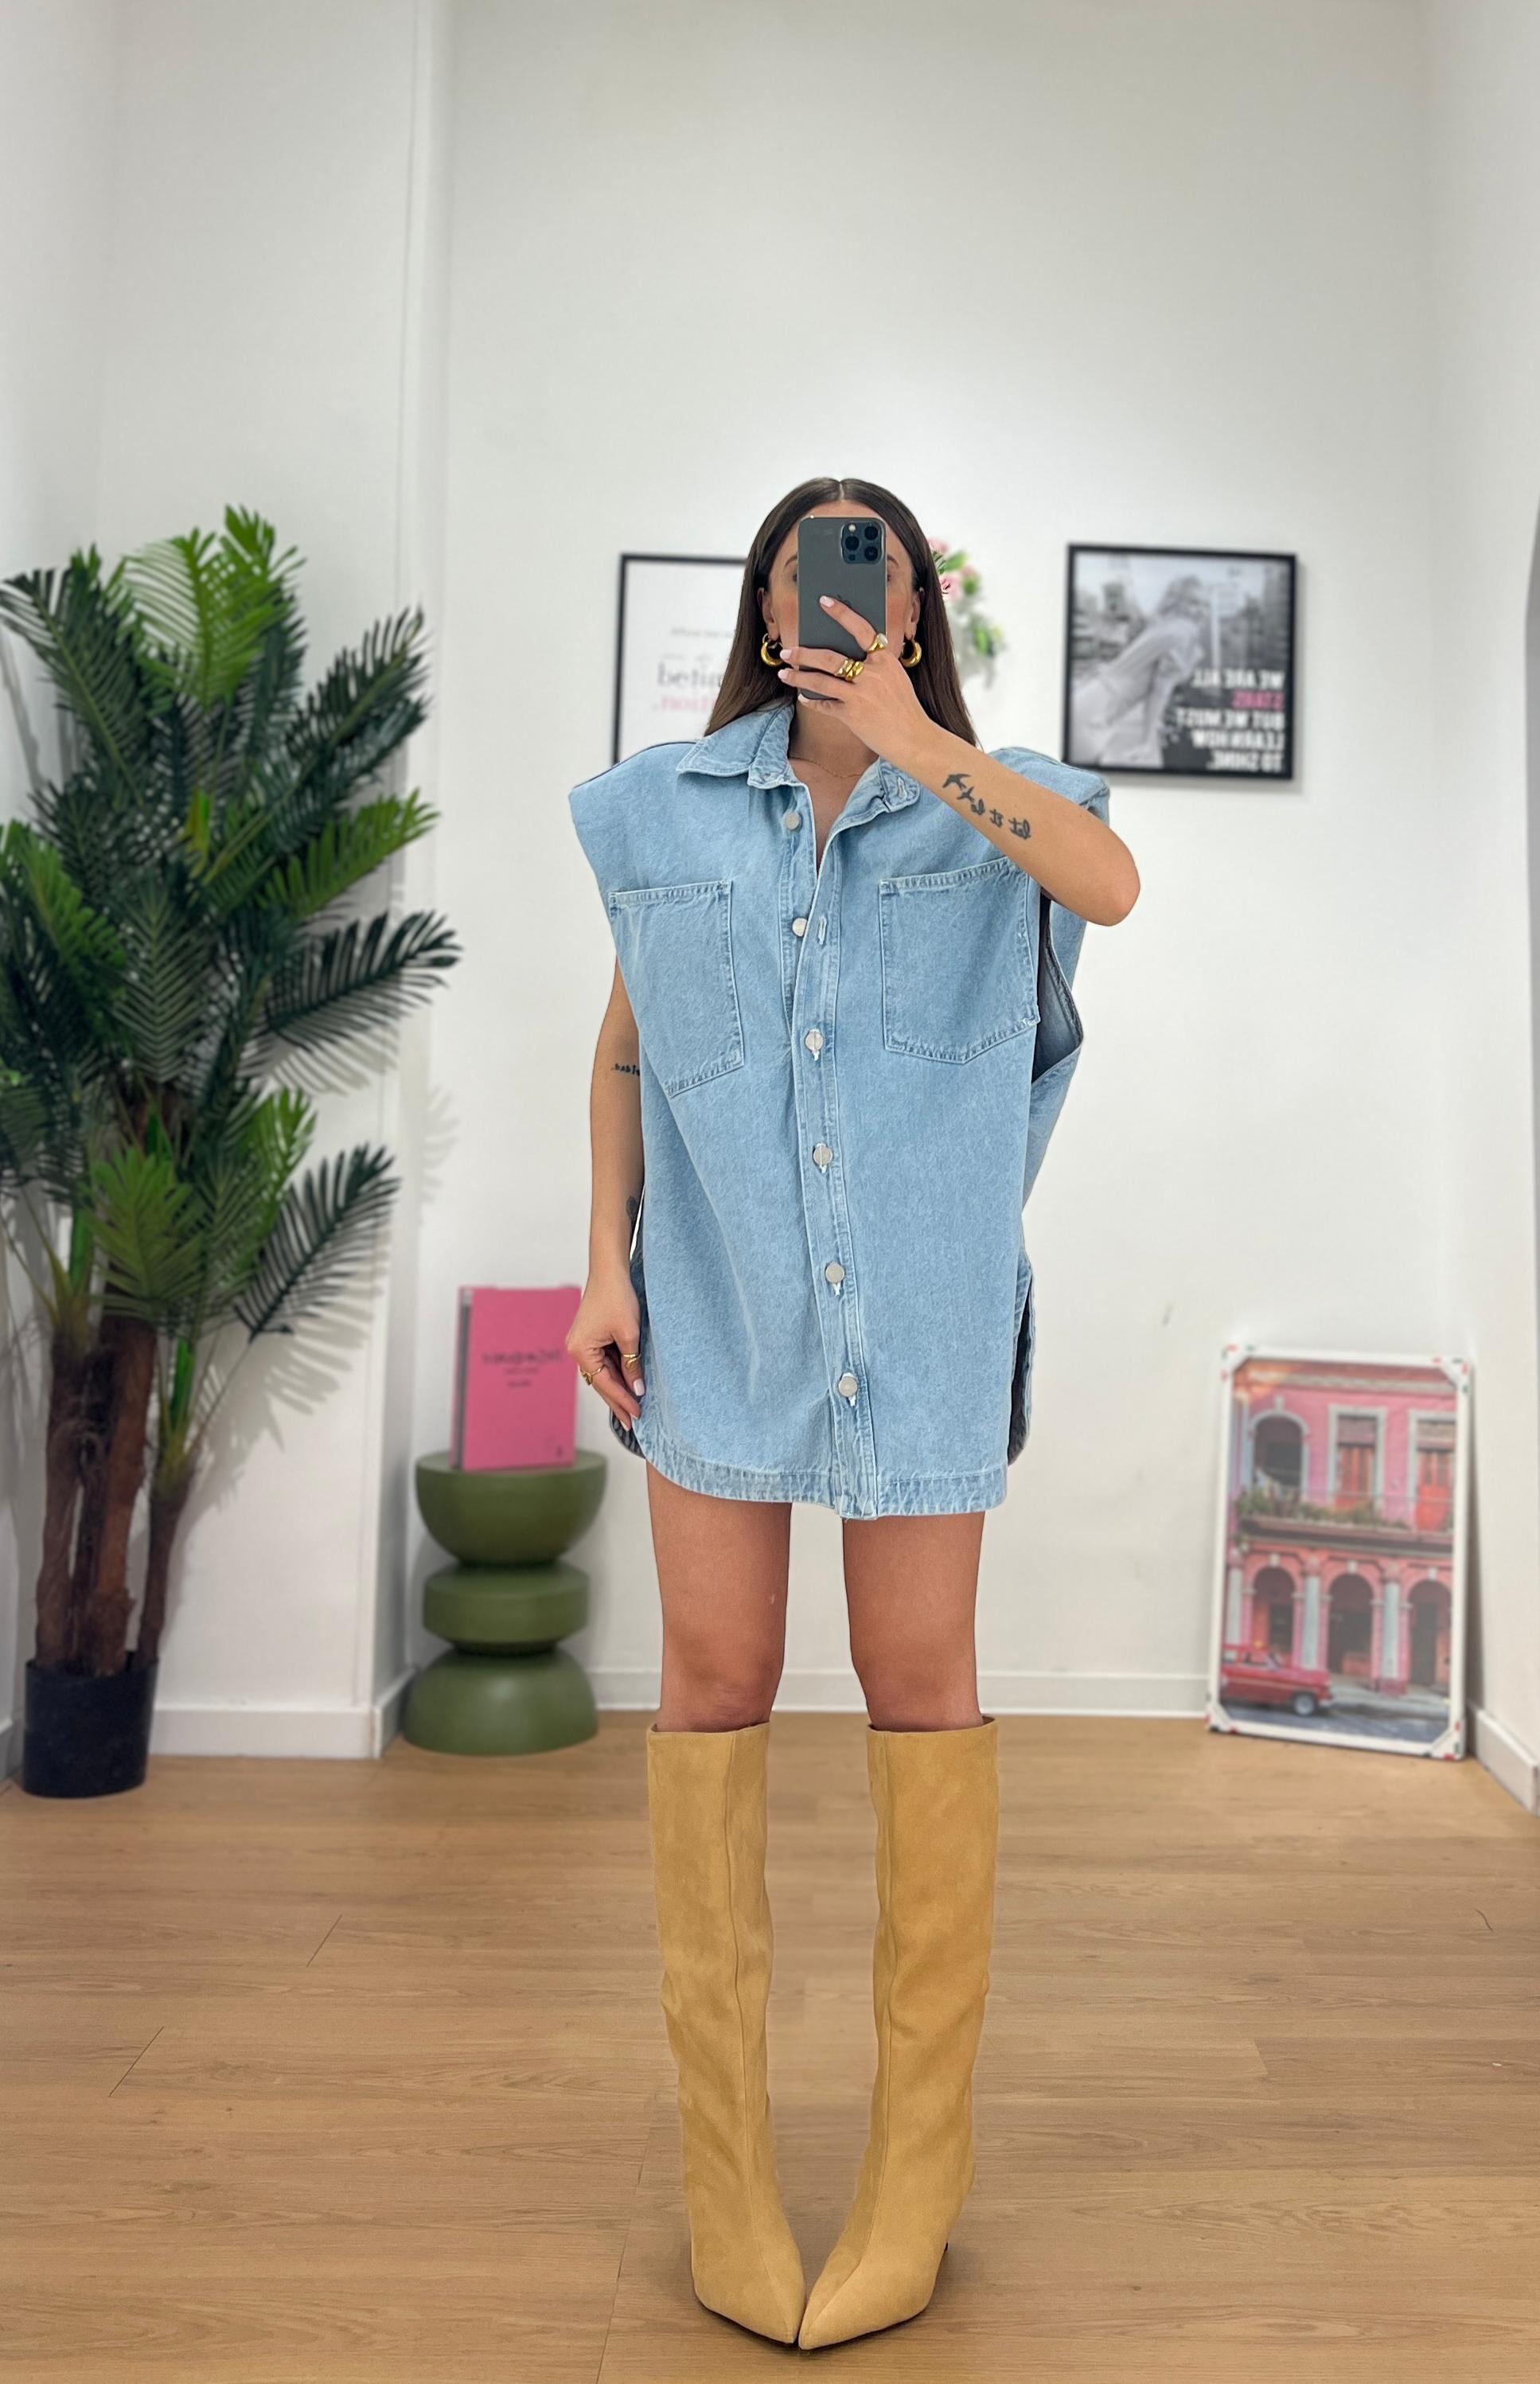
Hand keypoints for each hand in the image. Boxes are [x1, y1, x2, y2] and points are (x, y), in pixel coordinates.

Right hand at [566, 1272, 643, 1426]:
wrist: (609, 1271)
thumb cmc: (617, 1297)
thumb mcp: (629, 1334)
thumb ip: (632, 1364)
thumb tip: (637, 1389)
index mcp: (581, 1350)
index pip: (605, 1383)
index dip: (622, 1400)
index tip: (638, 1414)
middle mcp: (577, 1350)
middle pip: (600, 1382)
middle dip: (618, 1401)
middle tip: (633, 1422)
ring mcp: (582, 1345)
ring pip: (602, 1374)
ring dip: (617, 1389)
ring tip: (632, 1409)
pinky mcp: (590, 1339)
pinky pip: (603, 1363)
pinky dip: (616, 1374)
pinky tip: (627, 1385)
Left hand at [775, 594, 931, 769]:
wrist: (914, 738)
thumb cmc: (904, 707)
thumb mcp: (895, 678)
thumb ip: (874, 665)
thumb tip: (844, 654)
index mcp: (885, 660)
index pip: (861, 629)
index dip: (842, 613)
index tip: (823, 601)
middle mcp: (871, 674)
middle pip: (830, 658)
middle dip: (803, 653)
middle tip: (786, 650)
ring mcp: (860, 695)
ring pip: (821, 681)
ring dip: (798, 676)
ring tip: (784, 673)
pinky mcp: (852, 715)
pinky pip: (825, 705)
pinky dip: (812, 700)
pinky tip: (803, 697)